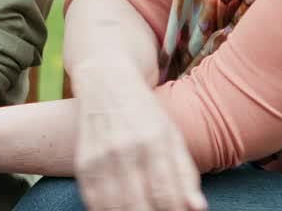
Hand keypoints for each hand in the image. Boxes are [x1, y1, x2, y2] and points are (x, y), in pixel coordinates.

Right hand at [71, 62, 206, 210]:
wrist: (106, 84)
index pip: (166, 195)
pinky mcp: (83, 164)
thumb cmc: (146, 115)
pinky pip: (94, 203)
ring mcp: (101, 157)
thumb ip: (186, 174)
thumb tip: (197, 209)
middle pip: (139, 206)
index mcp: (155, 141)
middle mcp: (126, 149)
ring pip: (115, 209)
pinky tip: (121, 209)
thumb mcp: (172, 136)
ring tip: (143, 210)